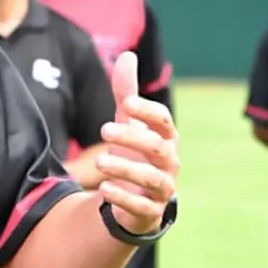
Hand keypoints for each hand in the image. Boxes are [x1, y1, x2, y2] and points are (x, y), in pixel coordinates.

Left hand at [95, 51, 178, 234]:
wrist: (135, 198)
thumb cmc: (134, 152)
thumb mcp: (128, 122)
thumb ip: (126, 91)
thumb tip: (128, 55)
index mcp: (165, 138)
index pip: (164, 121)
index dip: (148, 110)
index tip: (126, 102)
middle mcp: (168, 163)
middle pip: (158, 148)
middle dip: (133, 137)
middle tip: (104, 128)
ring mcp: (162, 189)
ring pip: (152, 179)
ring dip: (126, 169)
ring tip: (99, 163)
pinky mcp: (150, 212)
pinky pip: (142, 207)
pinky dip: (124, 199)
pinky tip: (103, 190)